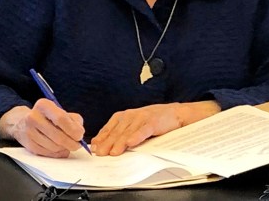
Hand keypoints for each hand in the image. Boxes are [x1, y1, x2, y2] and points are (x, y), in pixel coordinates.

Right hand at [0, 99, 85, 157]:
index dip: (73, 130)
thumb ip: (74, 120)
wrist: (23, 122)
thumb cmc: (46, 117)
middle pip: (58, 136)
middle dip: (71, 143)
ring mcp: (30, 132)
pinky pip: (48, 153)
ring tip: (67, 144)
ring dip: (64, 148)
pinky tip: (59, 148)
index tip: (80, 135)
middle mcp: (33, 117)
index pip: (61, 119)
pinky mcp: (29, 145)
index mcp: (43, 105)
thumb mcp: (60, 111)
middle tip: (77, 144)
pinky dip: (57, 153)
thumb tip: (79, 132)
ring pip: (54, 147)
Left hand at [91, 101, 219, 155]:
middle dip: (107, 143)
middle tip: (100, 153)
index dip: (101, 138)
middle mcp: (130, 116)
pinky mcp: (153, 122)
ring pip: (128, 132)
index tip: (93, 148)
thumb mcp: (134, 126)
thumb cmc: (153, 121)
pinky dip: (137, 136)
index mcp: (123, 116)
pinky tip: (131, 143)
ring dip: (119, 143)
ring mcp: (141, 118)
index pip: (109, 128)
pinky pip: (143, 130)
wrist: (175, 113)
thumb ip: (120, 134)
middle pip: (116, 132)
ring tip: (113, 152)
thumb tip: (104, 145)